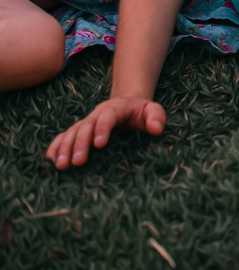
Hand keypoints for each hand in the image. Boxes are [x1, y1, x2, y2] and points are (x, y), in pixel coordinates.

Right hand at [46, 96, 165, 169]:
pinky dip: (56, 146)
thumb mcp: (153, 110)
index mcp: (116, 108)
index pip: (107, 117)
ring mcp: (86, 122)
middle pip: (85, 127)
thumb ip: (157, 116)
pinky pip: (64, 136)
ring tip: (62, 166)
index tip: (99, 144)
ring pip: (72, 133)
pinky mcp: (80, 130)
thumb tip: (157, 129)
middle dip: (80, 144)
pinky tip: (51, 159)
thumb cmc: (142, 111)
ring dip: (65, 148)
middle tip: (77, 162)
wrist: (128, 104)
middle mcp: (97, 114)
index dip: (102, 129)